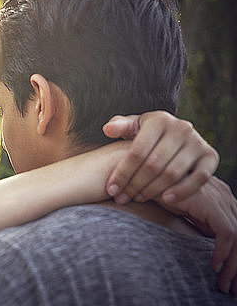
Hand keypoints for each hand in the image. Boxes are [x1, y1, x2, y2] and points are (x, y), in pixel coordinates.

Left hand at [103, 111, 218, 203]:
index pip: (137, 151)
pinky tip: (166, 199)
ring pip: (173, 173)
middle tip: (122, 198)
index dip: (122, 172)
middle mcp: (181, 128)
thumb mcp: (134, 126)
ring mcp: (198, 142)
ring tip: (138, 199)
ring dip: (153, 190)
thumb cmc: (148, 133)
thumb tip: (108, 129)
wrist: (176, 134)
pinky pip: (199, 178)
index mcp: (159, 120)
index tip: (111, 188)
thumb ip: (120, 126)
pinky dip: (182, 190)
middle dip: (135, 184)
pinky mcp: (211, 156)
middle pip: (154, 164)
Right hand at [160, 177, 236, 293]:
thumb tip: (206, 238)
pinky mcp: (210, 204)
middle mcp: (224, 194)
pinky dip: (223, 252)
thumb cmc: (153, 189)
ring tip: (224, 283)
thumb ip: (197, 217)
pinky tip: (214, 265)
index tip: (228, 274)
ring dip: (234, 264)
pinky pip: (227, 233)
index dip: (235, 253)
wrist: (138, 175)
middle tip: (232, 286)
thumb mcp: (181, 207)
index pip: (236, 226)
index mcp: (219, 194)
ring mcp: (220, 197)